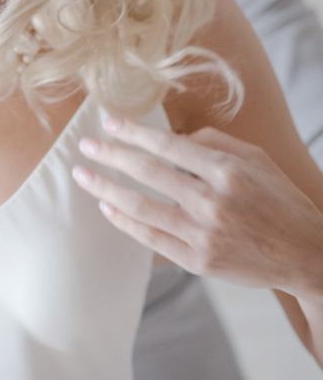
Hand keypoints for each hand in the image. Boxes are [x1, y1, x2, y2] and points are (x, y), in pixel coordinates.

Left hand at [72, 116, 322, 294]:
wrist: (308, 255)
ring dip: (105, 189)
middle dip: (110, 155)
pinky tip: (107, 208)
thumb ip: (213, 141)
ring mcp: (204, 234)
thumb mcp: (256, 159)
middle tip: (85, 145)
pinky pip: (150, 238)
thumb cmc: (279, 201)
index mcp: (228, 171)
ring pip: (141, 207)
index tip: (108, 122)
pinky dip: (124, 221)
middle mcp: (213, 201)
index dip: (133, 132)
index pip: (168, 144)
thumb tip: (171, 133)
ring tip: (83, 175)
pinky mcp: (199, 261)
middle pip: (147, 172)